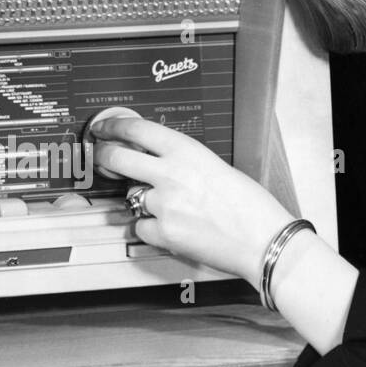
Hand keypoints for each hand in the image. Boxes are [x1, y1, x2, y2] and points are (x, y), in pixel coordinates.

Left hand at [91, 117, 296, 283]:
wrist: (263, 239)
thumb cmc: (250, 206)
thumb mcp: (216, 167)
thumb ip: (183, 161)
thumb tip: (156, 162)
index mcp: (187, 151)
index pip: (137, 129)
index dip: (112, 127)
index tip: (103, 129)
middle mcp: (171, 174)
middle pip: (117, 158)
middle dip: (104, 157)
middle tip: (102, 159)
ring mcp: (164, 204)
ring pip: (131, 197)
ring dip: (142, 202)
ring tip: (172, 209)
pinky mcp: (162, 232)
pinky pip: (140, 227)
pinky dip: (151, 229)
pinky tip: (174, 228)